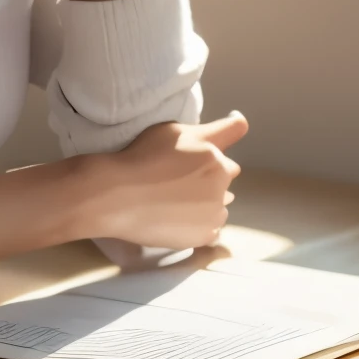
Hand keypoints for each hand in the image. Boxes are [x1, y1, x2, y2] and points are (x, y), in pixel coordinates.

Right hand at [89, 112, 248, 253]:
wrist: (116, 195)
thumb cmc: (143, 157)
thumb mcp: (178, 130)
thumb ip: (216, 129)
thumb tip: (242, 120)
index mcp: (217, 160)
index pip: (228, 161)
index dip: (210, 159)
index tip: (194, 162)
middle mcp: (222, 188)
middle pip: (223, 183)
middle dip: (208, 179)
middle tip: (175, 180)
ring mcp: (213, 216)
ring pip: (217, 207)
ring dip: (204, 203)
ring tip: (173, 200)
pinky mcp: (202, 237)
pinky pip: (209, 229)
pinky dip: (196, 224)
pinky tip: (174, 216)